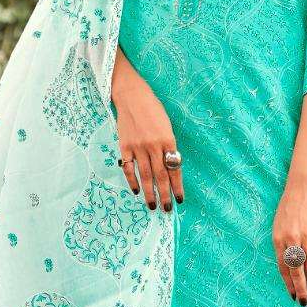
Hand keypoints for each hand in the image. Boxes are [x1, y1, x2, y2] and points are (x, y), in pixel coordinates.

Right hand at [112, 56, 183, 211]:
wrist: (132, 97)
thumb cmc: (153, 110)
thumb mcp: (167, 127)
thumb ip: (168, 147)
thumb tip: (170, 168)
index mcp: (168, 141)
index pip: (174, 170)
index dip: (178, 186)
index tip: (180, 199)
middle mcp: (154, 146)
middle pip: (161, 176)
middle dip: (165, 194)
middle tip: (168, 209)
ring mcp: (138, 147)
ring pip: (145, 175)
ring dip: (150, 193)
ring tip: (153, 206)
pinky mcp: (125, 146)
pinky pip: (128, 168)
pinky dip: (132, 180)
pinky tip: (136, 190)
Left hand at [273, 172, 306, 302]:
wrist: (302, 187)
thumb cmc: (289, 209)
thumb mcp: (279, 226)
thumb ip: (283, 246)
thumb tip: (289, 267)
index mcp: (278, 239)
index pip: (282, 267)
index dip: (288, 283)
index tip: (292, 296)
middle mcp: (291, 239)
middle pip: (296, 269)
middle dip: (300, 288)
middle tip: (304, 302)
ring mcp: (306, 235)